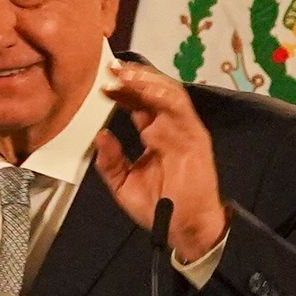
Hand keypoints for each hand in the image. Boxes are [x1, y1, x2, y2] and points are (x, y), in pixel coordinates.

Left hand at [90, 56, 226, 263]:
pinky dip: (163, 97)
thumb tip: (100, 136)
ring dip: (146, 81)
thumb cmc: (158, 206)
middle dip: (133, 78)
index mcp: (155, 134)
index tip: (101, 83)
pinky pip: (180, 111)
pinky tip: (145, 90)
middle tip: (110, 68)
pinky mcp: (195, 138)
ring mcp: (184, 131)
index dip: (122, 91)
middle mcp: (170, 128)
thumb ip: (110, 161)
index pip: (138, 104)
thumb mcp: (122, 183)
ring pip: (168, 94)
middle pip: (153, 93)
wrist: (184, 227)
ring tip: (124, 73)